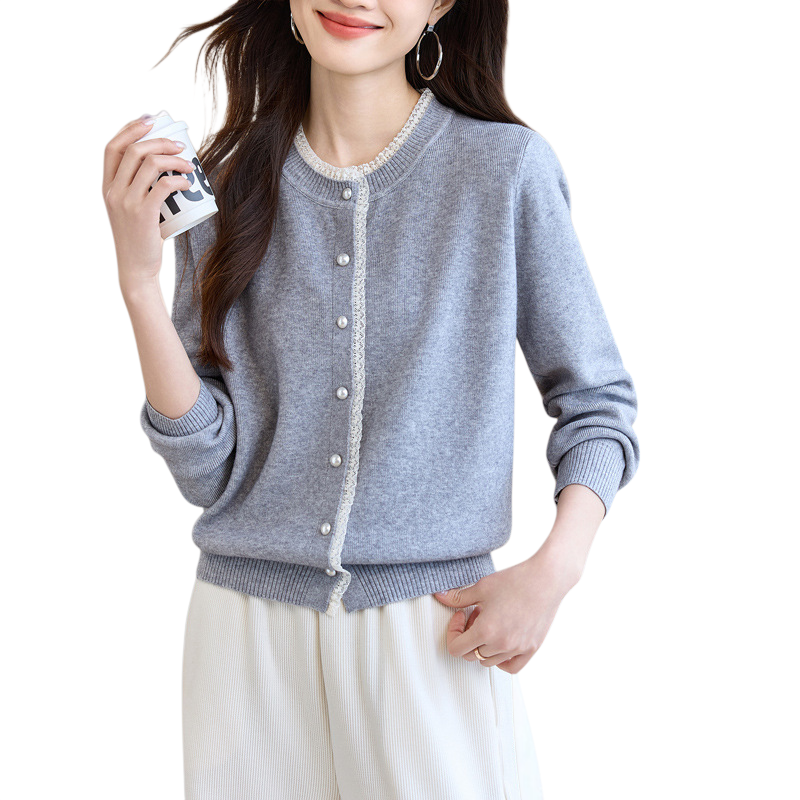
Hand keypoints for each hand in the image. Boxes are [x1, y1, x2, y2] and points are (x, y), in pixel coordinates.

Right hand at [101, 116, 195, 282]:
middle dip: (158, 140)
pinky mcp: (144, 214)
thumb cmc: (138, 240)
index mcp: (106, 188)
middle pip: (133, 150)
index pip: (111, 147)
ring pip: (150, 163)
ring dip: (173, 158)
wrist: (135, 269)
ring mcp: (127, 202)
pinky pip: (163, 185)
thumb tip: (163, 167)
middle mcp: (113, 191)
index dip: (129, 129)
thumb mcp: (127, 211)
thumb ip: (135, 190)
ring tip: (188, 164)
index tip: (149, 121)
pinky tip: (187, 183)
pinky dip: (178, 179)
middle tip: (178, 145)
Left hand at [432, 552, 579, 674]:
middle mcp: (501, 645)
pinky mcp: (532, 649)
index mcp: (486, 631)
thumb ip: (458, 597)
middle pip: (471, 655)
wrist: (547, 579)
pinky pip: (511, 667)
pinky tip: (502, 641)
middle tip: (476, 616)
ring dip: (484, 646)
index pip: (457, 649)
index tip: (461, 616)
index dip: (453, 633)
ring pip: (489, 661)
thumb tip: (440, 596)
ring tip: (491, 623)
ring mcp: (518, 649)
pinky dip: (502, 660)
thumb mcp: (482, 587)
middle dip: (468, 637)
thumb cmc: (516, 580)